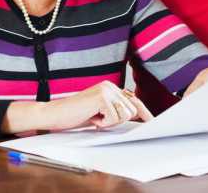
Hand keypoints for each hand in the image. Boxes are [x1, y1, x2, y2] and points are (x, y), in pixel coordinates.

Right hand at [3, 81, 153, 133]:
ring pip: (124, 115)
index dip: (143, 112)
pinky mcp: (101, 97)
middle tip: (99, 119)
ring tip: (94, 117)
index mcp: (110, 87)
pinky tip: (91, 117)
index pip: (133, 100)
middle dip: (117, 120)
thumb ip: (116, 111)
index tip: (152, 122)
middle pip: (131, 110)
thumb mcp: (99, 113)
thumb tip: (137, 117)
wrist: (54, 115)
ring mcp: (106, 90)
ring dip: (109, 122)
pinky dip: (102, 123)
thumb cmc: (75, 116)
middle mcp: (110, 85)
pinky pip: (113, 118)